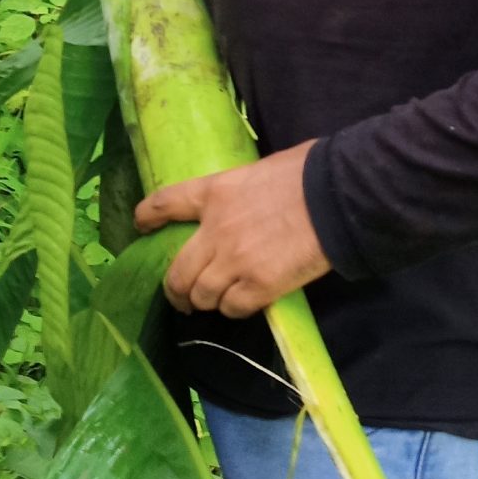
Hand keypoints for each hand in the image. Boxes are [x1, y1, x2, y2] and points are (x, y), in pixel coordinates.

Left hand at [136, 142, 328, 318]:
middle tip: (181, 296)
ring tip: (212, 303)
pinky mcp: (258, 286)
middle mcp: (215, 230)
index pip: (166, 203)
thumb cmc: (307, 172)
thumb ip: (241, 190)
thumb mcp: (261, 170)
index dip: (147, 217)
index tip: (141, 226)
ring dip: (204, 301)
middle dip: (175, 289)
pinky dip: (233, 309)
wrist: (336, 197)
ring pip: (201, 295)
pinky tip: (243, 303)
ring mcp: (235, 261)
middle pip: (177, 271)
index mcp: (215, 193)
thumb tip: (246, 199)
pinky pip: (232, 308)